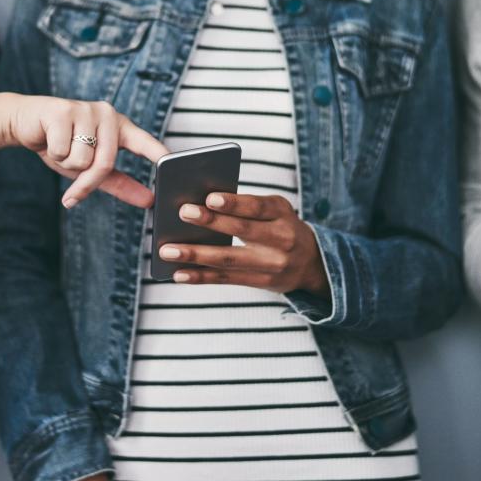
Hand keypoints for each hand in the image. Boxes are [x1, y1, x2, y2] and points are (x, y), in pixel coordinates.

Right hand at [6, 95, 166, 208]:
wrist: (25, 122)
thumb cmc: (62, 144)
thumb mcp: (90, 167)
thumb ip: (121, 183)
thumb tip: (149, 200)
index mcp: (119, 126)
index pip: (144, 141)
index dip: (159, 153)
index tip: (175, 164)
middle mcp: (107, 113)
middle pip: (106, 162)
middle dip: (86, 181)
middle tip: (72, 189)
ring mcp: (86, 109)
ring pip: (82, 159)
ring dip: (65, 162)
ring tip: (59, 147)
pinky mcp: (63, 111)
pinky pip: (63, 151)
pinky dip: (53, 152)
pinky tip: (48, 138)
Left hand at [158, 193, 328, 295]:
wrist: (312, 262)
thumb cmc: (281, 225)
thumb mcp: (275, 209)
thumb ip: (247, 205)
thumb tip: (202, 205)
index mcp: (282, 212)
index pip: (257, 206)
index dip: (234, 203)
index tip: (210, 198)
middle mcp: (281, 238)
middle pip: (242, 231)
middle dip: (211, 222)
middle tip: (182, 212)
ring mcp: (272, 264)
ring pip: (229, 259)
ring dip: (196, 254)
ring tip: (167, 250)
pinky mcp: (262, 282)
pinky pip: (227, 280)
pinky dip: (201, 277)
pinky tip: (178, 274)